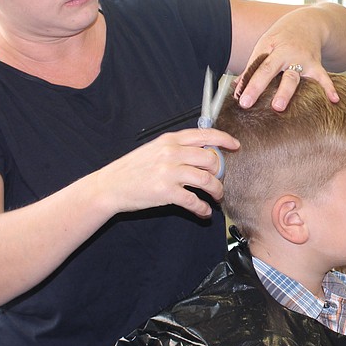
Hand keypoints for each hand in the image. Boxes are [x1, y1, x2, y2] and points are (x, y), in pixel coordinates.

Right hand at [102, 127, 238, 218]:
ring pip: (207, 180)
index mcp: (170, 140)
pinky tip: (204, 211)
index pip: (204, 134)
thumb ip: (177, 147)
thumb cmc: (132, 169)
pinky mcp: (166, 192)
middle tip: (220, 180)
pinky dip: (202, 208)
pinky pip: (194, 201)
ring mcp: (169, 172)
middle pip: (210, 159)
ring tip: (216, 196)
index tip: (235, 145)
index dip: (224, 139)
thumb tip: (203, 152)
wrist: (110, 186)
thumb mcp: (154, 149)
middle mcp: (172, 153)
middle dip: (220, 171)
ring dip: (216, 190)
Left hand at [233, 18, 340, 111]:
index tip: (241, 101)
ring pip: (295, 78)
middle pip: (273, 72)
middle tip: (254, 103)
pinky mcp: (316, 65)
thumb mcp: (265, 45)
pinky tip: (334, 100)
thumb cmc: (283, 36)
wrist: (308, 21)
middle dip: (262, 86)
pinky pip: (323, 78)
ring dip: (286, 92)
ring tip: (280, 107)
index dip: (250, 85)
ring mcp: (303, 60)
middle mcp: (287, 54)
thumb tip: (237, 89)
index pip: (259, 68)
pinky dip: (329, 88)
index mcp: (272, 49)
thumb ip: (253, 67)